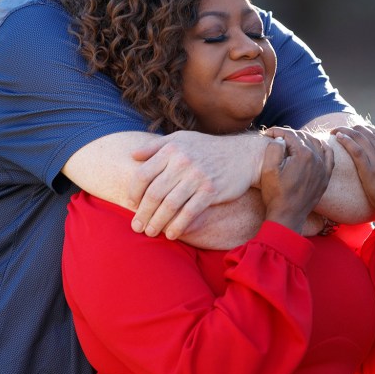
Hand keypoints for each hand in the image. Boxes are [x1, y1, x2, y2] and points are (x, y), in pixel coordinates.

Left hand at [129, 131, 270, 239]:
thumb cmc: (206, 148)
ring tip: (150, 233)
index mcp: (171, 149)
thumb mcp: (181, 139)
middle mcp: (182, 162)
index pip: (143, 174)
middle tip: (136, 227)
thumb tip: (132, 154)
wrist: (243, 155)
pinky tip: (171, 234)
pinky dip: (178, 226)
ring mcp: (197, 177)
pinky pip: (189, 213)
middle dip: (142, 213)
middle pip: (154, 193)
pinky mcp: (211, 191)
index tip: (131, 205)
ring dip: (157, 222)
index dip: (134, 193)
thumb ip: (156, 146)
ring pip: (169, 205)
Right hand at [259, 131, 333, 233]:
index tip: (266, 133)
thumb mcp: (268, 170)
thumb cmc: (276, 194)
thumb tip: (280, 139)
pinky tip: (316, 145)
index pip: (290, 134)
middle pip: (303, 137)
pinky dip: (323, 147)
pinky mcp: (325, 177)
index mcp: (303, 155)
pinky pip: (329, 156)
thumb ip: (274, 148)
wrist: (288, 215)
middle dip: (288, 134)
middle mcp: (317, 159)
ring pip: (316, 143)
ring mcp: (323, 168)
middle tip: (276, 137)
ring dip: (303, 138)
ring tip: (290, 141)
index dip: (277, 131)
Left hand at [331, 124, 374, 230]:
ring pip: (357, 137)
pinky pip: (356, 150)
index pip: (370, 129)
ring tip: (333, 132)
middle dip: (347, 128)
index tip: (347, 131)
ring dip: (343, 131)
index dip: (357, 128)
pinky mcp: (369, 170)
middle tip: (336, 131)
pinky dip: (346, 141)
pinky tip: (338, 138)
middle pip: (362, 131)